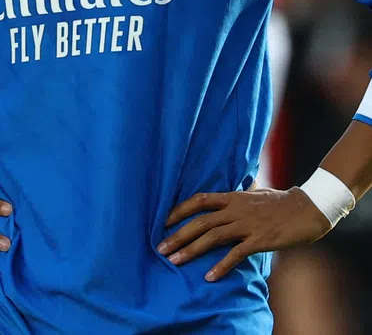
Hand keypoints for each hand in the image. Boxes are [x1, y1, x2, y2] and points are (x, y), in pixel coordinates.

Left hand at [158, 188, 331, 281]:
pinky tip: (209, 276)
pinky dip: (221, 265)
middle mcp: (235, 209)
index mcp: (232, 197)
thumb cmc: (281, 201)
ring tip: (175, 261)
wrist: (307, 209)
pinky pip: (236, 254)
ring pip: (212, 237)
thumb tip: (232, 192)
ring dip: (192, 250)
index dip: (180, 210)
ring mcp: (246, 224)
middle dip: (178, 235)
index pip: (199, 200)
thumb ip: (239, 195)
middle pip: (200, 222)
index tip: (164, 221)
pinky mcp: (259, 240)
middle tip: (161, 248)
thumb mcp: (255, 193)